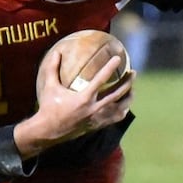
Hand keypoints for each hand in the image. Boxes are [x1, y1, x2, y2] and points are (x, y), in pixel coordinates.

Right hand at [15, 52, 132, 158]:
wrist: (49, 130)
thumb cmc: (49, 107)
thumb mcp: (50, 87)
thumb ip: (52, 69)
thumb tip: (56, 52)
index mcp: (84, 98)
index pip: (101, 80)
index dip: (110, 68)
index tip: (119, 59)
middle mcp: (94, 109)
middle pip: (117, 94)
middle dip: (127, 82)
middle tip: (133, 72)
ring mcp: (98, 118)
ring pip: (120, 107)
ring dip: (129, 97)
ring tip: (132, 87)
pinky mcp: (98, 125)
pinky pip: (116, 118)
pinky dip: (123, 110)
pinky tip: (125, 104)